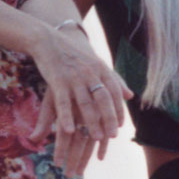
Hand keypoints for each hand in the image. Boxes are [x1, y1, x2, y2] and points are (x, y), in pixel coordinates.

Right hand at [25, 24, 130, 171]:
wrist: (47, 40)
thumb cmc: (73, 55)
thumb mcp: (95, 64)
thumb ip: (114, 80)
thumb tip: (131, 95)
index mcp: (100, 68)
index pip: (114, 91)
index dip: (118, 108)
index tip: (121, 125)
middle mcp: (89, 73)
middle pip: (103, 98)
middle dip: (109, 118)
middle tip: (113, 135)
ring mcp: (73, 77)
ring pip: (85, 103)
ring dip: (92, 122)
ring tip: (97, 138)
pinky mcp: (57, 81)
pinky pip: (64, 102)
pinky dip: (67, 117)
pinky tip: (70, 131)